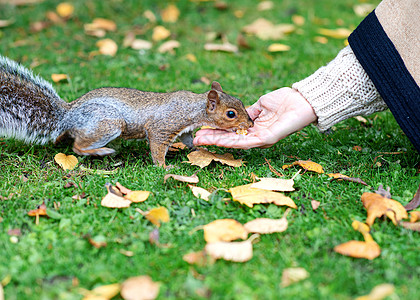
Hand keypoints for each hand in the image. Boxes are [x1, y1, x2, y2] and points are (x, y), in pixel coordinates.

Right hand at [193, 87, 316, 148]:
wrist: (302, 100)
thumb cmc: (286, 100)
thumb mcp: (261, 104)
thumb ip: (249, 111)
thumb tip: (237, 114)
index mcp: (254, 128)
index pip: (231, 132)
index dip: (216, 131)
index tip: (201, 129)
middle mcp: (256, 136)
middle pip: (230, 140)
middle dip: (211, 139)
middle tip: (195, 139)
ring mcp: (261, 139)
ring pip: (234, 143)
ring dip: (216, 142)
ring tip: (200, 140)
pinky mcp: (266, 139)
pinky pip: (245, 142)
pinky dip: (230, 142)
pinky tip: (217, 140)